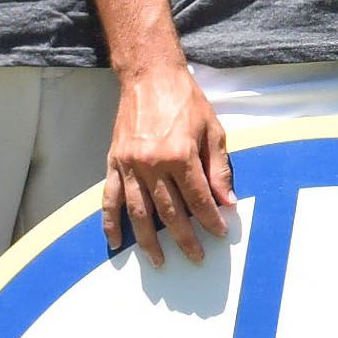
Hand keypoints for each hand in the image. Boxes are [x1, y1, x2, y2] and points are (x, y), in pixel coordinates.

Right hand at [103, 66, 237, 260]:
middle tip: (195, 257)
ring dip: (148, 241)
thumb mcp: (212, 130)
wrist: (149, 76)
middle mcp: (152, 164)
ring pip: (139, 212)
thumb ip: (219, 168)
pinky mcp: (113, 162)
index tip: (219, 234)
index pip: (198, 198)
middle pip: (169, 212)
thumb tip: (227, 201)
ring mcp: (129, 165)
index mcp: (179, 155)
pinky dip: (110, 222)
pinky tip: (116, 242)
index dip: (210, 219)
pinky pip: (110, 198)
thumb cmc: (185, 100)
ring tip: (159, 261)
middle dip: (184, 238)